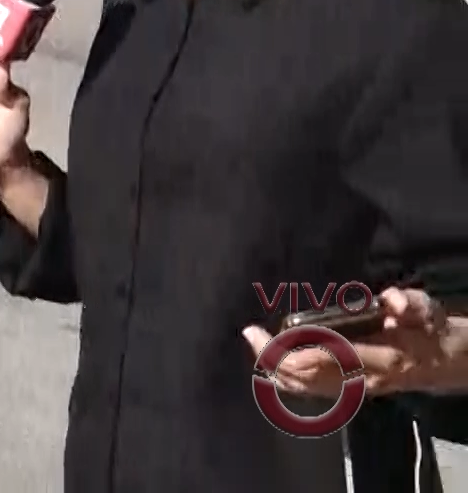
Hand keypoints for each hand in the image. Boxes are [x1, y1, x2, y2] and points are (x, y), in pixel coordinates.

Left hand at [241, 288, 456, 395]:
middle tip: (250, 334)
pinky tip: (270, 364)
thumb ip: (410, 304)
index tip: (264, 332)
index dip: (289, 351)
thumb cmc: (430, 330)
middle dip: (272, 359)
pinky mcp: (351, 392)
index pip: (323, 360)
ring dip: (274, 369)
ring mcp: (357, 390)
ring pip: (306, 388)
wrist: (445, 361)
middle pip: (306, 377)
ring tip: (254, 344)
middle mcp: (364, 380)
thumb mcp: (426, 311)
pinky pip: (312, 391)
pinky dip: (287, 379)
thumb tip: (393, 302)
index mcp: (380, 358)